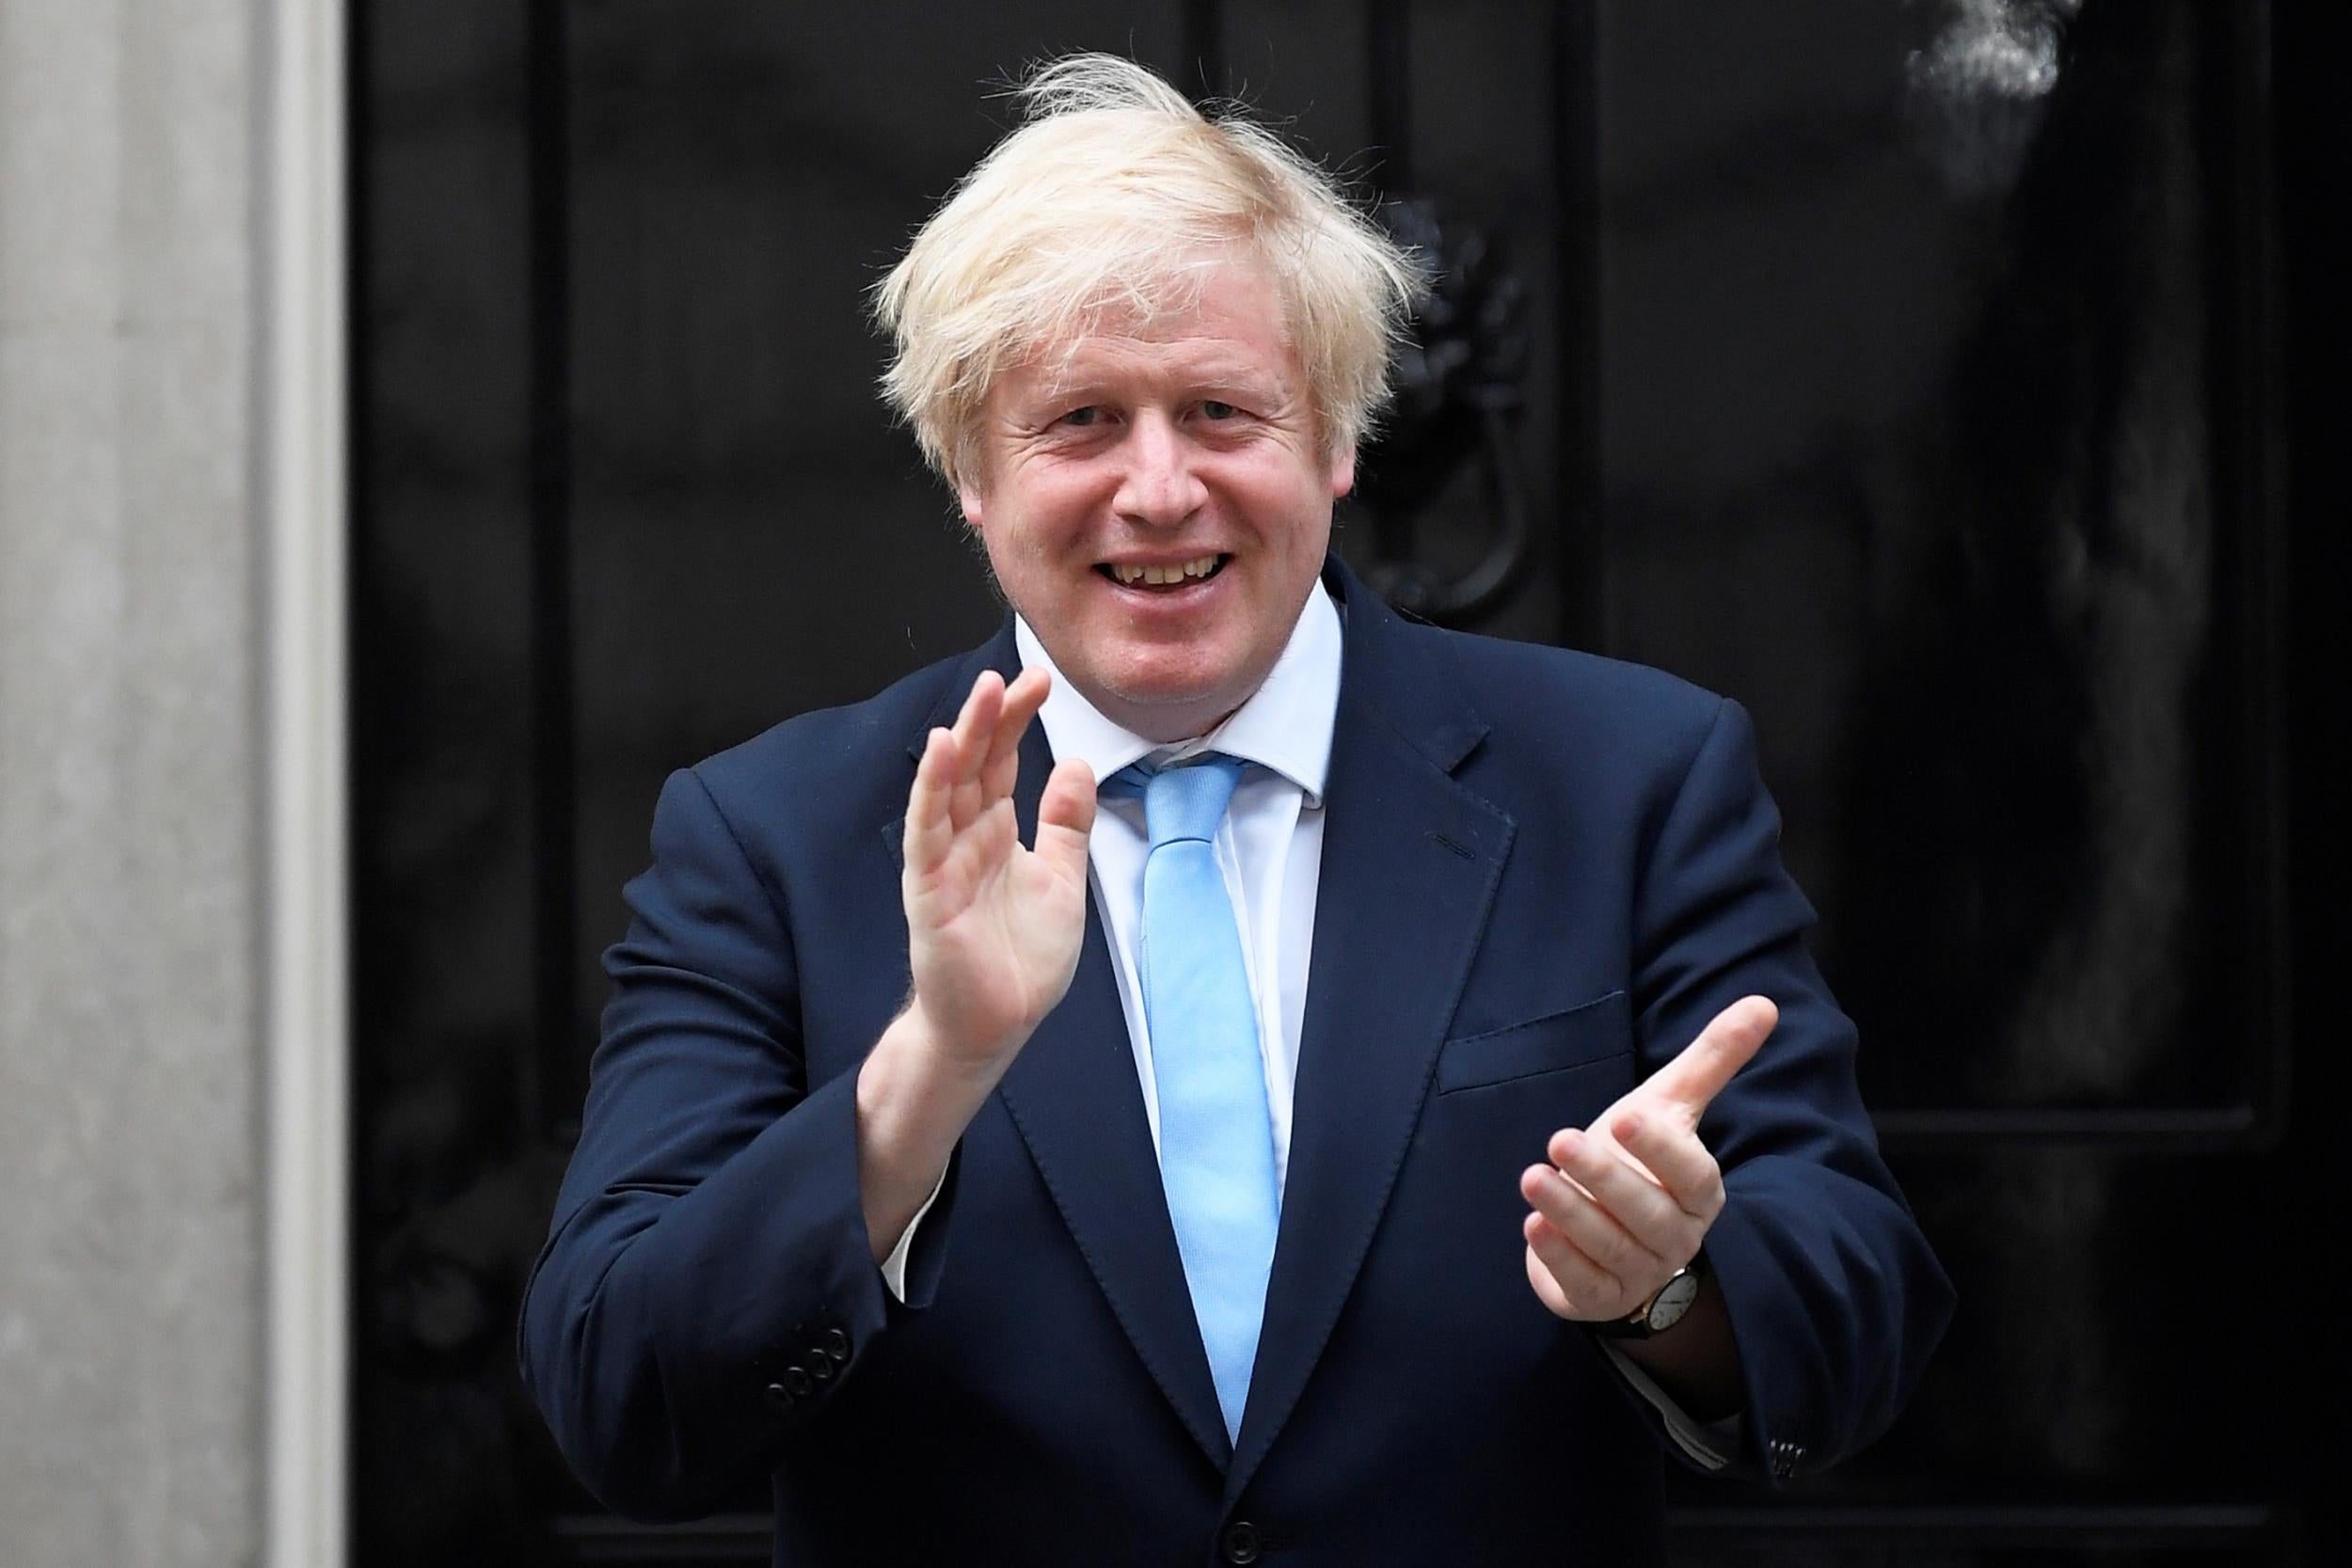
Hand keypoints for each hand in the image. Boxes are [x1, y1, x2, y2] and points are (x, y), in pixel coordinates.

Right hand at [900, 667, 1096, 1072]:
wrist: (995, 1027)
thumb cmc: (1020, 962)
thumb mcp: (1062, 882)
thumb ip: (1067, 826)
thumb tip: (1076, 765)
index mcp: (997, 833)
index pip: (1004, 761)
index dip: (1019, 720)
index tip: (1041, 679)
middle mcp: (966, 839)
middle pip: (976, 764)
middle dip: (993, 717)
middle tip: (1014, 673)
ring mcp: (943, 861)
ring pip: (948, 787)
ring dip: (963, 738)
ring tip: (981, 694)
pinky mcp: (928, 891)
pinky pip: (927, 832)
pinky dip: (933, 790)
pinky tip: (943, 752)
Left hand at [1519, 995, 1775, 1324]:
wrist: (1610, 1234)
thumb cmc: (1641, 1160)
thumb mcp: (1670, 1105)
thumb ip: (1712, 1060)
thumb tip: (1764, 1003)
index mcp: (1700, 1191)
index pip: (1691, 1174)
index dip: (1661, 1149)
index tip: (1625, 1116)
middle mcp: (1677, 1237)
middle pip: (1647, 1213)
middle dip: (1603, 1178)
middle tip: (1559, 1140)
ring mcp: (1640, 1273)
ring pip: (1610, 1247)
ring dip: (1570, 1213)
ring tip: (1533, 1177)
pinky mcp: (1599, 1297)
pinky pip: (1583, 1282)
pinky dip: (1558, 1256)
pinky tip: (1533, 1224)